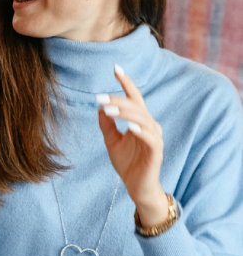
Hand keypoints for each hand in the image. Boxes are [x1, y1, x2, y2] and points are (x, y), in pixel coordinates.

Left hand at [97, 65, 168, 225]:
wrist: (136, 187)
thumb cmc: (127, 164)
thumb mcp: (112, 142)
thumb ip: (107, 125)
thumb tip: (100, 107)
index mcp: (140, 121)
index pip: (134, 98)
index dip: (126, 82)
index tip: (115, 68)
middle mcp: (150, 126)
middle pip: (136, 106)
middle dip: (118, 100)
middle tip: (100, 97)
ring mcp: (154, 138)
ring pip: (143, 119)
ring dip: (126, 113)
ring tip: (108, 109)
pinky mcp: (156, 152)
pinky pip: (150, 138)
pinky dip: (141, 130)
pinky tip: (130, 126)